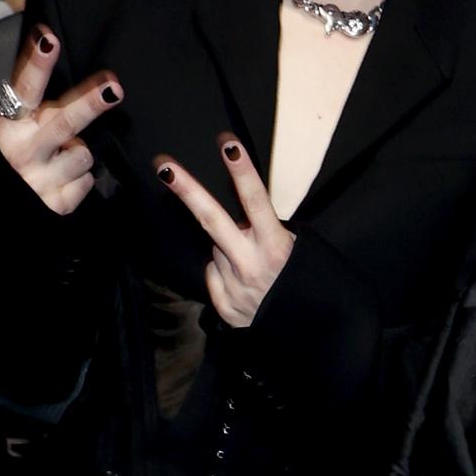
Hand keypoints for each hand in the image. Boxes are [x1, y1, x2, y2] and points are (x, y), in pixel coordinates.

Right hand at [0, 28, 121, 215]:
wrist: (5, 207)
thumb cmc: (20, 153)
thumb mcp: (20, 126)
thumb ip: (37, 101)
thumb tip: (53, 48)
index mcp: (9, 125)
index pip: (25, 88)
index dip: (37, 63)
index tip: (49, 39)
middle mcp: (21, 151)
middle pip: (63, 122)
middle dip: (89, 103)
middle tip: (113, 88)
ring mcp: (39, 180)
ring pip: (82, 154)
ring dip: (79, 153)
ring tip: (63, 157)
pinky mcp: (56, 204)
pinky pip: (86, 182)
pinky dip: (80, 180)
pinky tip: (64, 180)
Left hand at [154, 137, 295, 328]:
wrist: (312, 331)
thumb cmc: (306, 280)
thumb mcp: (297, 248)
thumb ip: (266, 230)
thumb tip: (238, 214)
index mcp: (276, 246)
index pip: (255, 201)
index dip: (241, 171)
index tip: (227, 144)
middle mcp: (252, 265)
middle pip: (212, 219)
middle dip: (186, 189)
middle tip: (163, 166)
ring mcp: (235, 287)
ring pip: (215, 249)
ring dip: (229, 249)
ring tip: (255, 265)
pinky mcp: (225, 306)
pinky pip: (215, 275)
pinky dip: (225, 272)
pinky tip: (245, 283)